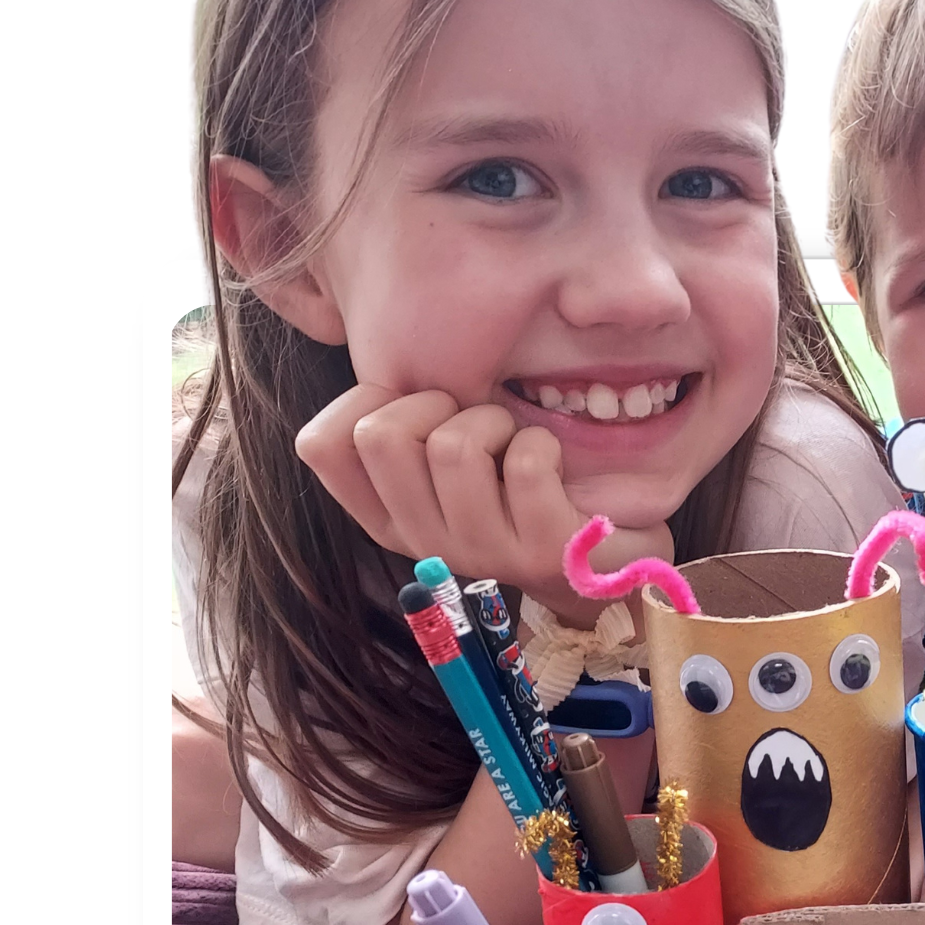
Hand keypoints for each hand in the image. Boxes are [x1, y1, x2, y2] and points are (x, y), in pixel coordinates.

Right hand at [295, 385, 670, 621]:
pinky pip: (523, 464)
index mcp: (388, 517)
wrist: (604, 554)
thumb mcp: (446, 463)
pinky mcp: (541, 552)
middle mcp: (424, 542)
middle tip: (471, 422)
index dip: (362, 400)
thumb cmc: (519, 490)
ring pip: (452, 447)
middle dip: (432, 402)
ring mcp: (481, 553)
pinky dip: (541, 444)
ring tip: (513, 443)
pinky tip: (551, 466)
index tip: (413, 406)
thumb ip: (404, 431)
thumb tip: (380, 370)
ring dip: (493, 421)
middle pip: (380, 436)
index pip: (319, 445)